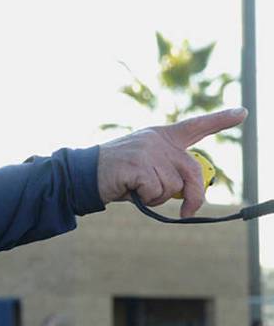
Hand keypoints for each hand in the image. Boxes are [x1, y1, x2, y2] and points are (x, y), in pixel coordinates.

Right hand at [96, 108, 246, 217]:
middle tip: (187, 213)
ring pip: (173, 186)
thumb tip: (188, 197)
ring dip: (157, 197)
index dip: (220, 120)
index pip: (194, 126)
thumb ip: (168, 173)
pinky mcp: (139, 165)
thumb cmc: (116, 176)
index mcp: (161, 136)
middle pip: (193, 171)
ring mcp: (149, 151)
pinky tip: (129, 189)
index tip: (242, 113)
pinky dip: (146, 198)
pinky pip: (157, 192)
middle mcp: (158, 140)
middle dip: (194, 196)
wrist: (83, 175)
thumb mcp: (145, 168)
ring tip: (136, 189)